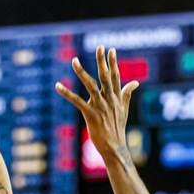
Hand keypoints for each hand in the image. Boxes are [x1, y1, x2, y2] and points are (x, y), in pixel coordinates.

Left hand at [55, 46, 139, 161]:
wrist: (115, 146)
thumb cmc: (118, 128)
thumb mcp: (125, 108)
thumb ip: (127, 93)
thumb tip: (136, 82)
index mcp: (116, 96)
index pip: (115, 76)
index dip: (113, 62)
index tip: (111, 50)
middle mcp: (109, 99)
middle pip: (105, 76)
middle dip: (102, 61)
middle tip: (99, 47)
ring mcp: (100, 106)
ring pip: (90, 85)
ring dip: (81, 72)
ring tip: (74, 60)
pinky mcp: (91, 114)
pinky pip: (77, 101)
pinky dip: (66, 93)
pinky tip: (58, 86)